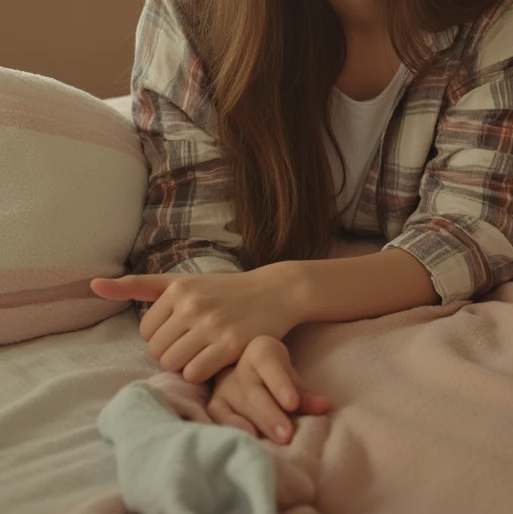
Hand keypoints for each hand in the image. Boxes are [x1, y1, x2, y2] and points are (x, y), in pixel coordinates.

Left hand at [89, 263, 305, 383]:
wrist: (276, 292)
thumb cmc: (224, 291)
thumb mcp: (183, 282)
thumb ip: (136, 285)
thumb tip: (92, 285)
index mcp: (177, 287)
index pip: (146, 332)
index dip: (165, 335)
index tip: (186, 328)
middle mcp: (192, 304)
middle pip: (157, 351)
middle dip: (173, 352)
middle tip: (196, 342)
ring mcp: (212, 324)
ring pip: (174, 365)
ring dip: (187, 365)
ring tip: (205, 351)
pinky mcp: (230, 344)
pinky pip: (196, 373)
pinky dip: (203, 373)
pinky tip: (217, 360)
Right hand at [208, 335, 331, 444]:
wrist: (243, 369)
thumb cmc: (274, 376)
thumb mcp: (290, 378)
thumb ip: (305, 394)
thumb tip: (325, 406)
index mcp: (261, 350)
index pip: (269, 363)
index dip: (280, 383)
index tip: (292, 404)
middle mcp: (240, 365)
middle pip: (254, 389)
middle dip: (271, 414)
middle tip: (287, 435)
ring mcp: (224, 384)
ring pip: (239, 404)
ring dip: (258, 423)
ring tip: (276, 442)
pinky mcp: (215, 402)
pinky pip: (220, 415)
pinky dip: (234, 427)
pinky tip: (249, 439)